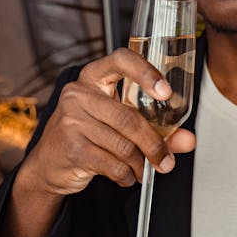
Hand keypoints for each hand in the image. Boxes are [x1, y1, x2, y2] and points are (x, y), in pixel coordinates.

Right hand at [0, 49, 195, 236]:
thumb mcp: (119, 126)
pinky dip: (126, 175)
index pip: (121, 60)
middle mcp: (78, 94)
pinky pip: (112, 164)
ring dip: (141, 164)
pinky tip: (126, 176)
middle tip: (166, 161)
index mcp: (93, 78)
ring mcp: (71, 121)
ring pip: (123, 145)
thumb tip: (188, 140)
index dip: (146, 72)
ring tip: (143, 170)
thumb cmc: (88, 137)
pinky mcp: (71, 148)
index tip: (166, 92)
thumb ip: (156, 129)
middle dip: (154, 145)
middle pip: (129, 118)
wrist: (48, 165)